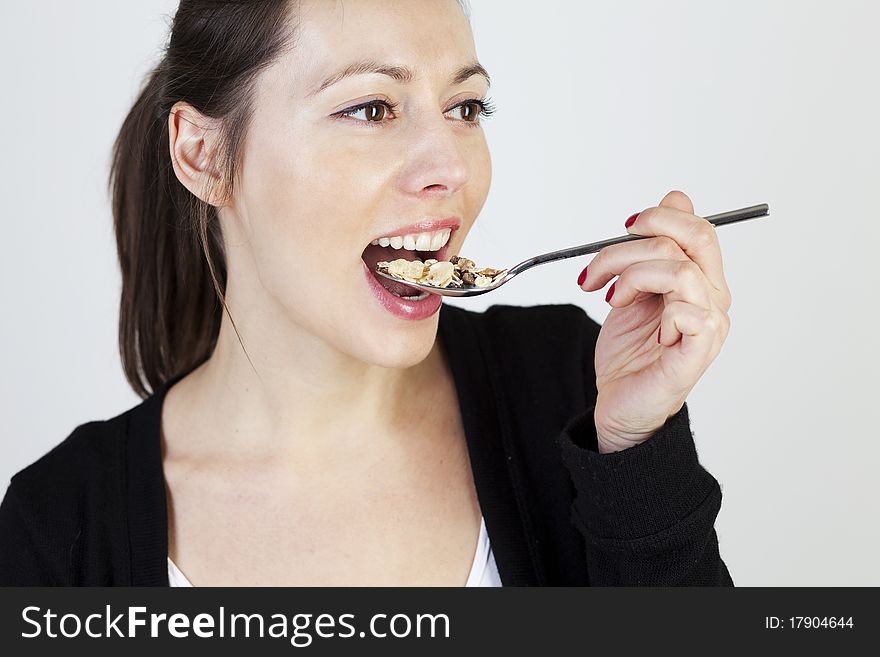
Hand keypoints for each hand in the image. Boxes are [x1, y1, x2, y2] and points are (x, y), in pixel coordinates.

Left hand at [577, 190, 731, 453]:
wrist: (618, 402)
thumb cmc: (629, 352)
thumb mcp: (631, 289)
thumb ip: (650, 251)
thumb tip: (674, 198)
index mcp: (700, 280)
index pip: (697, 228)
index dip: (660, 216)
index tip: (622, 229)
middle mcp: (712, 298)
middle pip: (693, 239)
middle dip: (635, 244)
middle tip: (601, 267)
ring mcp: (709, 326)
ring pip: (681, 271)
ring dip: (632, 277)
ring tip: (611, 299)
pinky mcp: (696, 354)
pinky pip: (690, 315)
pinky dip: (661, 315)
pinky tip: (647, 331)